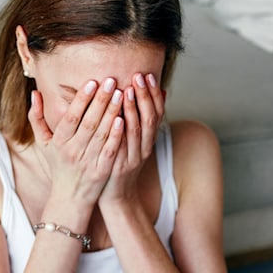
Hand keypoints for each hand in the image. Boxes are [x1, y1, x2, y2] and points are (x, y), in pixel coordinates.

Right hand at [28, 78, 124, 207]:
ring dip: (112, 113)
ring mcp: (88, 161)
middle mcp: (73, 151)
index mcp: (59, 142)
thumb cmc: (57, 164)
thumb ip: (36, 117)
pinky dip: (117, 135)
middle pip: (89, 123)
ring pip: (102, 134)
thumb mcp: (43, 143)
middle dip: (100, 101)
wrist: (70, 197)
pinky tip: (124, 119)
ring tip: (121, 93)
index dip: (81, 100)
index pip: (71, 118)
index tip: (91, 82)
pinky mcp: (102, 170)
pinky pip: (110, 150)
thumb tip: (35, 92)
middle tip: (111, 81)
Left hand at [99, 73, 164, 204]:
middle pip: (149, 118)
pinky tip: (117, 118)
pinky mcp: (119, 166)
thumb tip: (153, 93)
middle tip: (139, 76)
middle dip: (144, 96)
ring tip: (128, 90)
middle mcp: (144, 148)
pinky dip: (121, 132)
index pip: (157, 113)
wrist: (115, 197)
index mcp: (148, 140)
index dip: (154, 94)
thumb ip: (140, 121)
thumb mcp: (134, 143)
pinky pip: (121, 147)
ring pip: (137, 130)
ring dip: (133, 109)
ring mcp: (132, 157)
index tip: (149, 75)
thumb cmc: (121, 163)